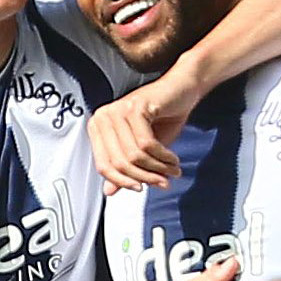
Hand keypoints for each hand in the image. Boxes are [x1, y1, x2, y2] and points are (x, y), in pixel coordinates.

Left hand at [90, 71, 197, 191]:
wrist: (182, 89)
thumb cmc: (161, 116)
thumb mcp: (141, 149)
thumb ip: (125, 168)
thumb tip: (109, 191)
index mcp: (99, 127)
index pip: (103, 165)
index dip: (122, 182)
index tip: (139, 189)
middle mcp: (104, 117)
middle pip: (119, 163)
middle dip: (145, 177)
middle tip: (162, 182)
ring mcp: (118, 110)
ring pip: (134, 156)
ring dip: (157, 168)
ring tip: (171, 171)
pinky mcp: (135, 107)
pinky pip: (147, 144)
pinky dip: (163, 156)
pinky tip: (172, 159)